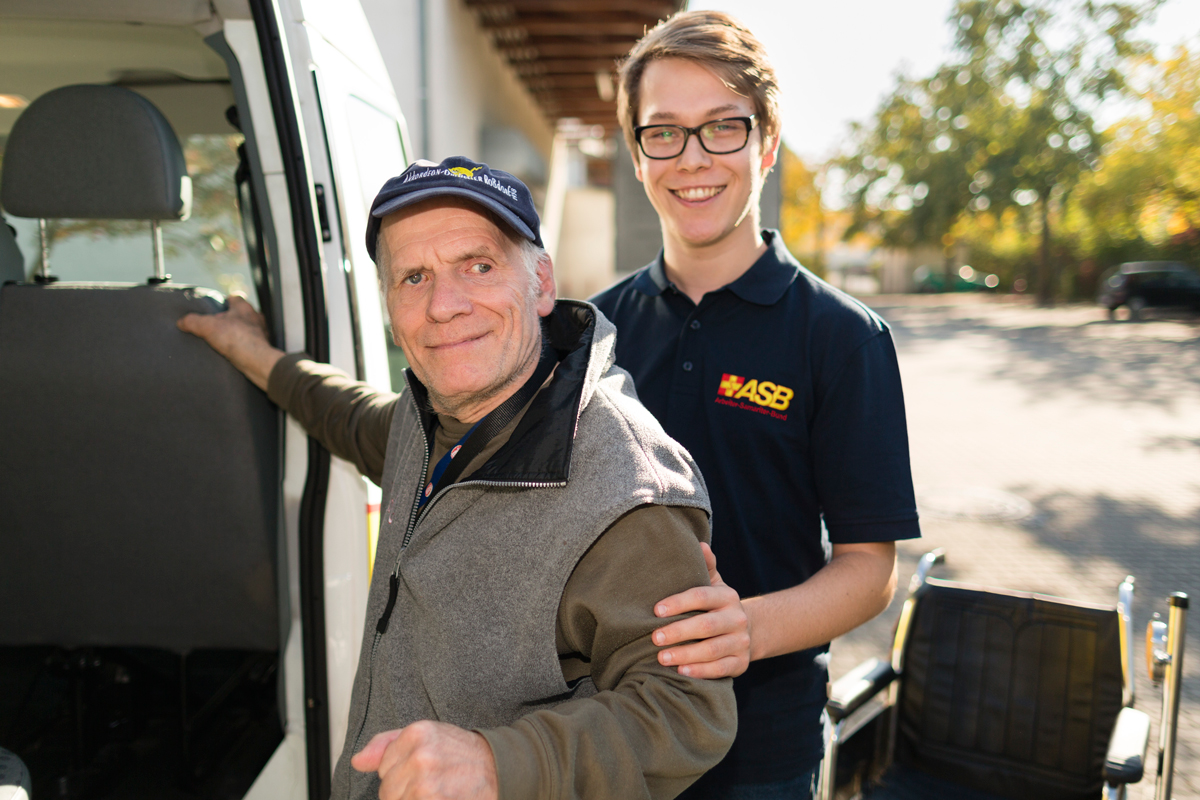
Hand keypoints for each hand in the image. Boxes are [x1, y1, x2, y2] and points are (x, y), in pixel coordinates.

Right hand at [177, 294, 282, 390]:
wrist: (256, 362)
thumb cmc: (236, 339)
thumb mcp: (207, 326)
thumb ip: (193, 321)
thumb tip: (181, 322)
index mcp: (244, 308)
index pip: (235, 297)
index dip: (225, 301)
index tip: (217, 307)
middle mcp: (256, 318)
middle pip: (241, 314)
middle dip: (230, 319)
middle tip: (217, 326)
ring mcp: (261, 333)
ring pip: (247, 329)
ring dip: (237, 333)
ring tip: (224, 341)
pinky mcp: (262, 348)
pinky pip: (250, 344)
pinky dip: (242, 347)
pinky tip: (233, 353)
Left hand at [351, 720, 497, 799]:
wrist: (499, 768)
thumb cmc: (463, 754)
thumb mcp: (427, 736)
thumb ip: (387, 745)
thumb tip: (358, 761)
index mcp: (416, 733)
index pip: (383, 767)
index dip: (401, 773)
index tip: (423, 771)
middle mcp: (420, 756)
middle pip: (388, 791)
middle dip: (405, 792)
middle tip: (432, 784)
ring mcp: (426, 783)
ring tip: (437, 793)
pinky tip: (441, 797)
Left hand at [652, 542, 750, 678]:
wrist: (750, 630)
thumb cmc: (718, 606)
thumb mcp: (714, 584)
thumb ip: (705, 566)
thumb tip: (699, 544)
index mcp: (727, 596)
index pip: (702, 597)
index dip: (679, 603)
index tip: (656, 610)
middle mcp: (737, 618)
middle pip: (706, 626)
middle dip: (678, 632)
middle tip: (654, 638)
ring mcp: (741, 642)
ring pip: (713, 650)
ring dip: (686, 655)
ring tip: (661, 658)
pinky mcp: (741, 663)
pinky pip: (721, 669)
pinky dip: (701, 671)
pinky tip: (681, 672)